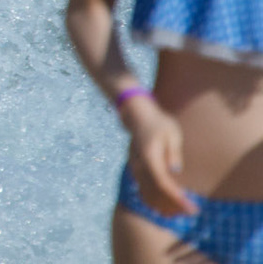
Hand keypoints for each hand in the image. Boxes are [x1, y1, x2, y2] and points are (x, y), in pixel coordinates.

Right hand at [123, 95, 196, 216]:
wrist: (139, 117)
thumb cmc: (160, 123)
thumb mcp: (172, 133)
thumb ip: (173, 152)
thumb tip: (176, 170)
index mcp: (149, 156)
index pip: (163, 183)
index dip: (177, 198)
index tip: (192, 207)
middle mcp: (139, 165)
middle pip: (155, 193)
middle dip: (174, 205)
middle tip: (192, 211)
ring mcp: (135, 169)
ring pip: (148, 194)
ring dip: (164, 205)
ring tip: (182, 211)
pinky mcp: (136, 170)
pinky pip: (143, 190)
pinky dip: (155, 201)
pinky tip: (167, 206)